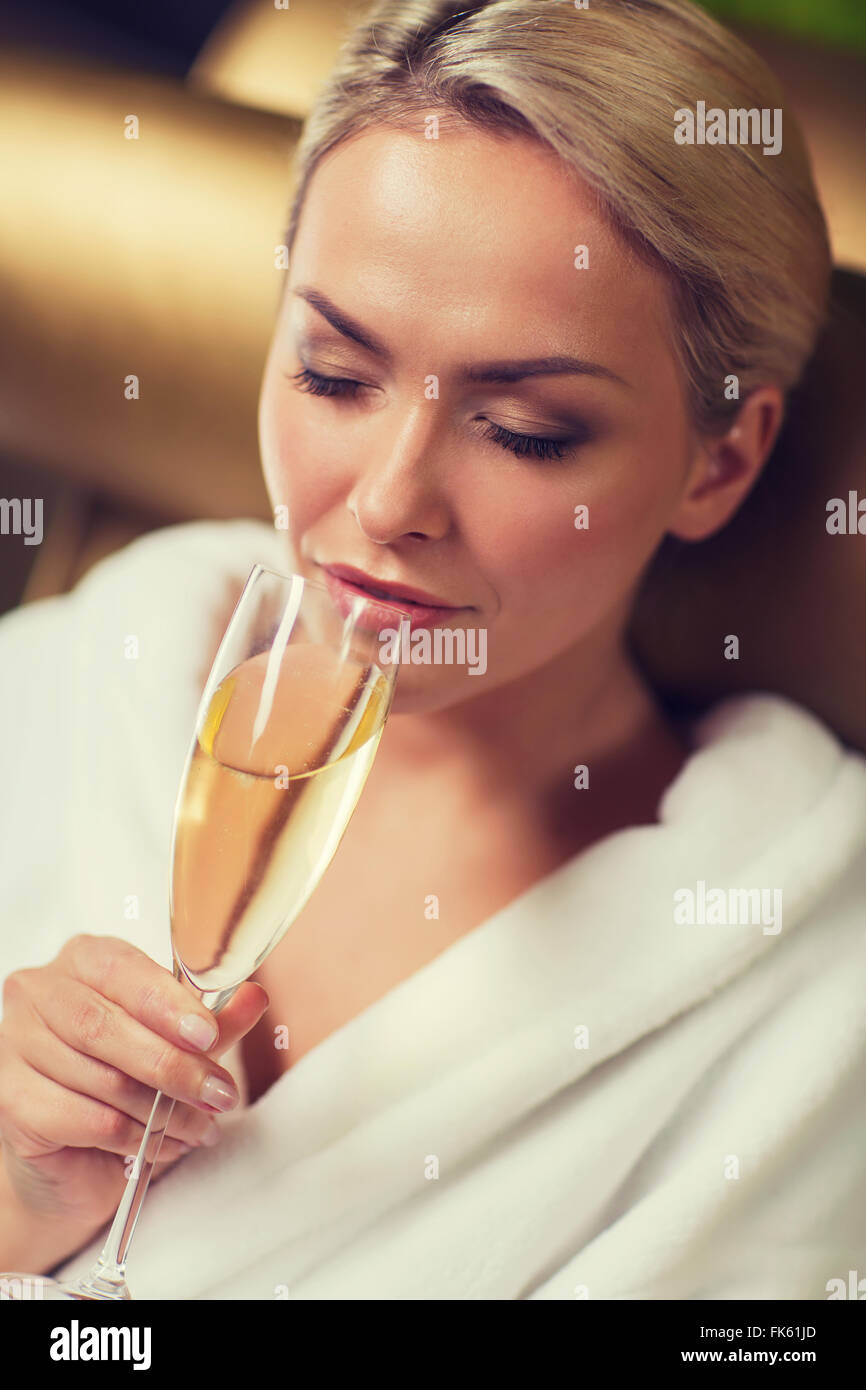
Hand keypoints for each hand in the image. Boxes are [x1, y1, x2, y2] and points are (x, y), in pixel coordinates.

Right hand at [0, 933, 266, 1233]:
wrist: (75, 1155)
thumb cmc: (125, 1080)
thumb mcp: (179, 1044)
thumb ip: (213, 1021)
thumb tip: (254, 996)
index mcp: (84, 959)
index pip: (122, 971)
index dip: (168, 1004)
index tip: (207, 1034)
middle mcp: (39, 991)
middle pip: (106, 1026)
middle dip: (172, 1065)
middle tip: (217, 1093)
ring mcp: (15, 1043)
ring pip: (99, 1077)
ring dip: (159, 1109)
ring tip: (198, 1126)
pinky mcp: (9, 1099)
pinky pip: (81, 1118)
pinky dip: (130, 1136)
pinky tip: (156, 1144)